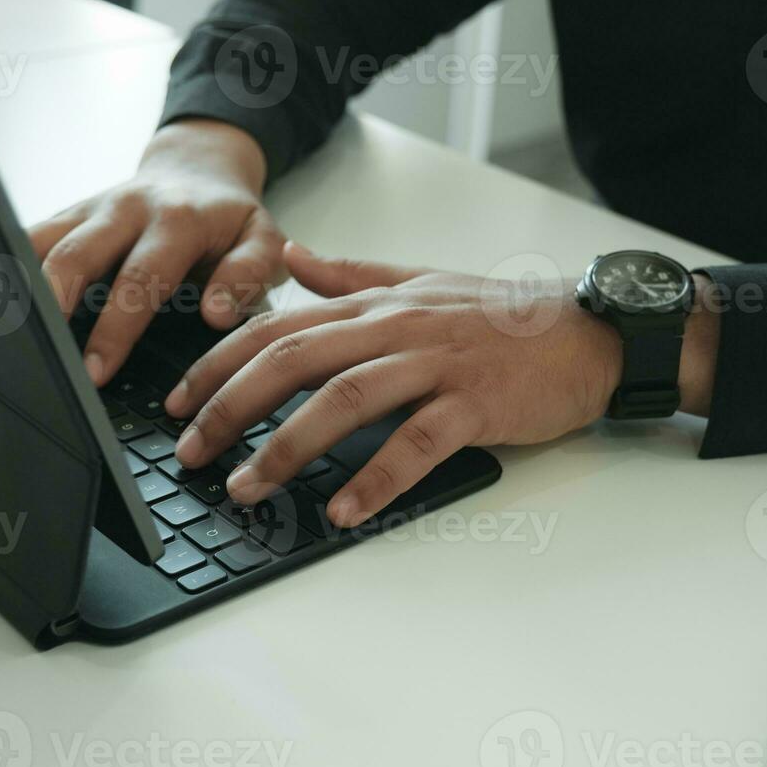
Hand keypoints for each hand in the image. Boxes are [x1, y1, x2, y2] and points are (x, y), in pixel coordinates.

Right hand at [29, 120, 285, 386]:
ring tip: (2, 335)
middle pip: (75, 255)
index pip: (140, 277)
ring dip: (18, 287)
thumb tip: (215, 313)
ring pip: (39, 242)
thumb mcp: (262, 241)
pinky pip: (26, 238)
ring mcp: (89, 209)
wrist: (199, 168)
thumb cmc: (229, 221)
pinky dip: (3, 268)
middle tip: (43, 362)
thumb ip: (248, 276)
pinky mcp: (66, 215)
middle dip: (54, 309)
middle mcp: (127, 209)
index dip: (116, 327)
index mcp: (177, 220)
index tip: (96, 372)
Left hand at [164, 243, 632, 527]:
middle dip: (230, 407)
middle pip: (294, 359)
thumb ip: (349, 273)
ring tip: (247, 488)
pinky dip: (377, 477)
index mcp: (374, 304)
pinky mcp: (476, 403)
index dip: (219, 363)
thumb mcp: (418, 282)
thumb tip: (291, 256)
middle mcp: (395, 327)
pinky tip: (343, 509)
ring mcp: (436, 364)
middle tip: (190, 452)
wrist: (588, 332)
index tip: (177, 403)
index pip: (277, 327)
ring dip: (287, 447)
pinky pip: (418, 442)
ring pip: (345, 399)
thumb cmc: (500, 315)